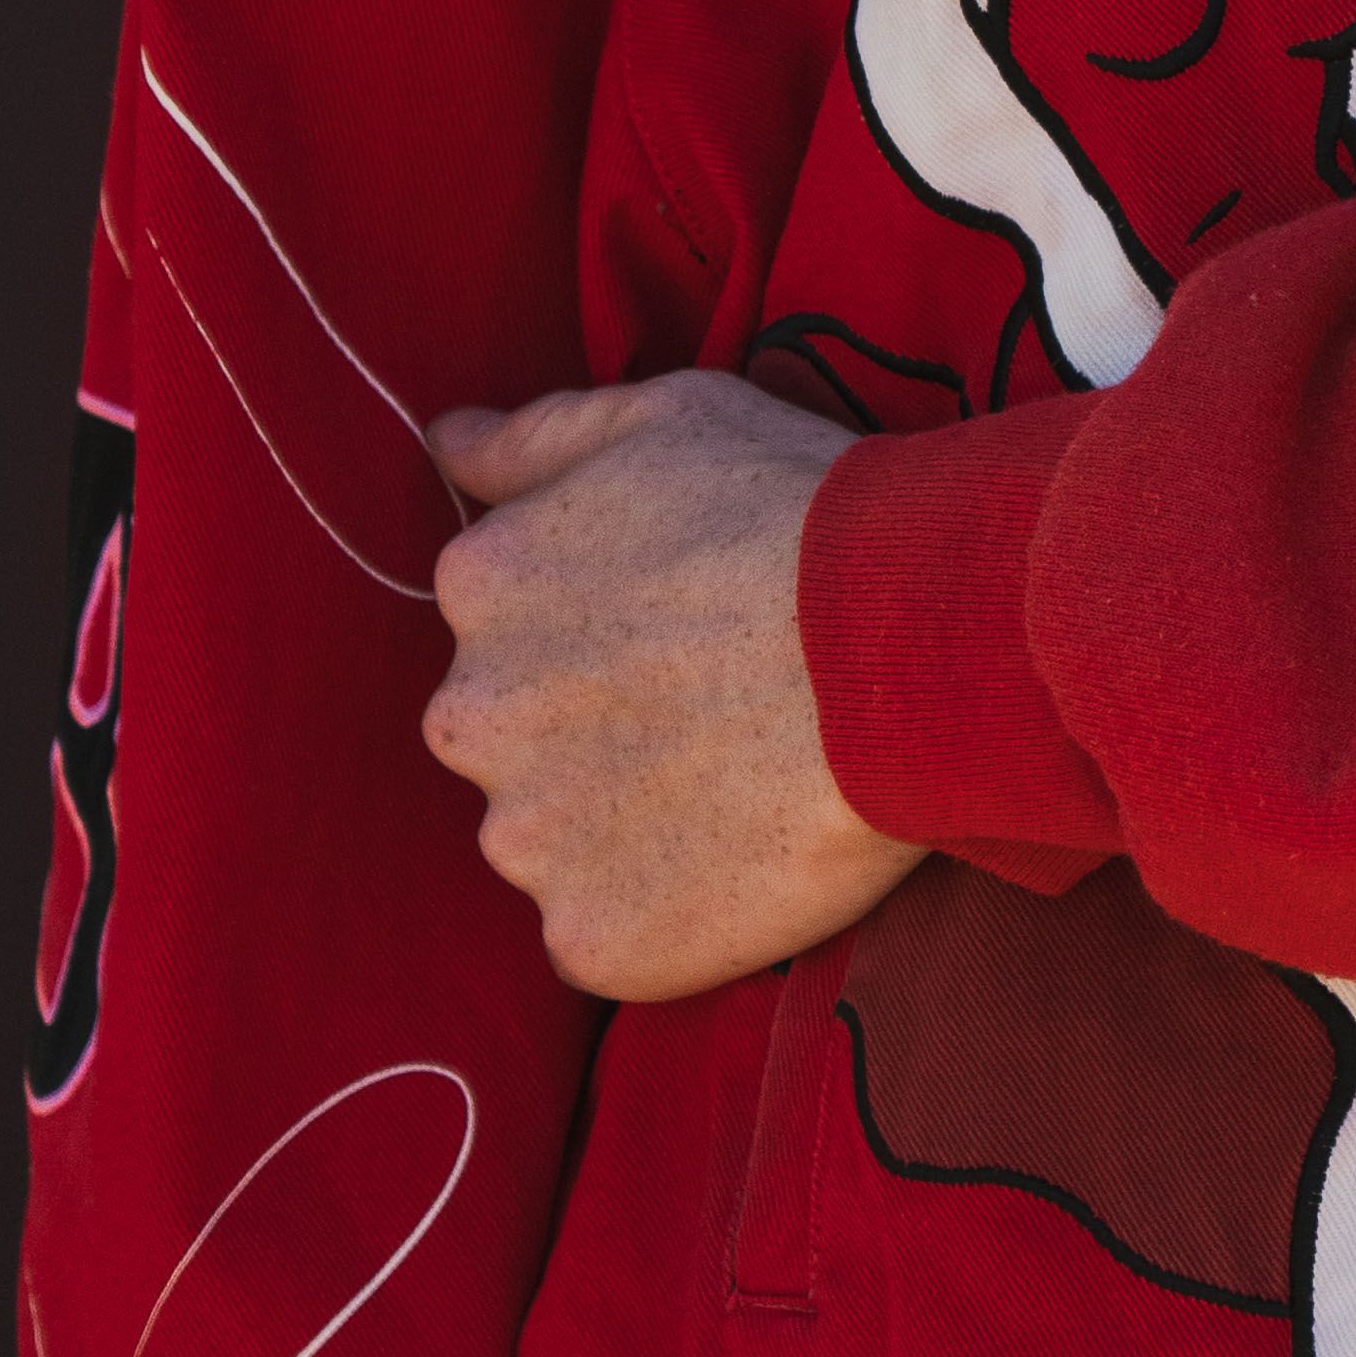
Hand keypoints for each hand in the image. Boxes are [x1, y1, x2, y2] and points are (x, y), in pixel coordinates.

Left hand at [421, 365, 919, 996]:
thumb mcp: (664, 417)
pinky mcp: (592, 939)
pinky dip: (661, 915)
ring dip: (624, 828)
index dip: (601, 634)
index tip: (685, 629)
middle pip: (517, 742)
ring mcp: (528, 839)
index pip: (506, 628)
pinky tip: (740, 862)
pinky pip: (605, 938)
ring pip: (555, 843)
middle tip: (716, 712)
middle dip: (593, 734)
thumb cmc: (799, 514)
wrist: (912, 647)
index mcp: (481, 584)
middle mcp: (473, 716)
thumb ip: (536, 437)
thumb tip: (443, 442)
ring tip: (740, 788)